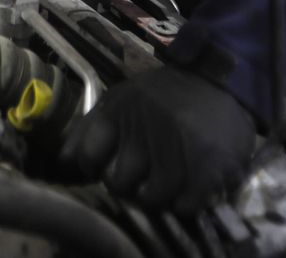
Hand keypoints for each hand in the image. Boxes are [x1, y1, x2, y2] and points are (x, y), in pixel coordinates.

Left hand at [60, 65, 255, 213]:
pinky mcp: (207, 165)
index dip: (94, 167)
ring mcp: (176, 147)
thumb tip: (64, 160)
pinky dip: (184, 204)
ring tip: (164, 186)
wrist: (221, 80)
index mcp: (119, 109)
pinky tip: (188, 188)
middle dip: (126, 186)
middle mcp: (143, 126)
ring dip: (156, 199)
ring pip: (151, 199)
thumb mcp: (123, 98)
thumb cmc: (166, 94)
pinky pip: (184, 206)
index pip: (87, 154)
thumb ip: (90, 127)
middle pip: (118, 182)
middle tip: (140, 178)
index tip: (105, 166)